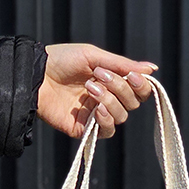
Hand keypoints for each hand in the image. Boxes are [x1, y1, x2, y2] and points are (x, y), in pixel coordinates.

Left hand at [37, 43, 155, 139]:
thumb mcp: (94, 56)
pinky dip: (106, 120)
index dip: (141, 85)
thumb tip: (153, 69)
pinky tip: (96, 109)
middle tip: (100, 75)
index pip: (138, 90)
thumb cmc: (62, 60)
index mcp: (112, 81)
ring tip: (89, 88)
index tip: (132, 76)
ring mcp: (96, 115)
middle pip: (132, 103)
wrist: (36, 75)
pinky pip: (107, 131)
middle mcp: (107, 99)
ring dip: (109, 100)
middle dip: (120, 88)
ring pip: (121, 116)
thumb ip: (123, 65)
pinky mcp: (85, 129)